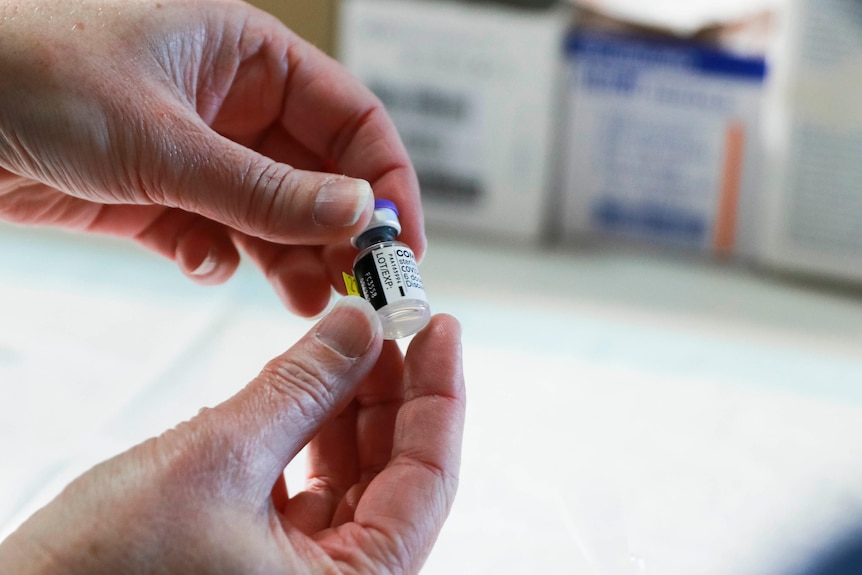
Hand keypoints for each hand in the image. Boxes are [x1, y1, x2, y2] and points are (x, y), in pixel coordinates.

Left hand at [0, 0, 422, 315]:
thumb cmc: (33, 76)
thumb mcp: (165, 140)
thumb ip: (266, 189)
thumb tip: (356, 213)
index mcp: (249, 57)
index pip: (352, 117)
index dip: (384, 179)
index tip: (399, 241)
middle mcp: (234, 105)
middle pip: (320, 175)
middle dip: (341, 232)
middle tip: (359, 287)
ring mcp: (200, 155)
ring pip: (274, 214)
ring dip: (292, 257)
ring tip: (307, 299)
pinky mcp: (162, 197)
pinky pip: (218, 235)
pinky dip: (220, 258)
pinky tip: (204, 262)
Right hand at [0, 297, 463, 573]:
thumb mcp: (217, 461)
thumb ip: (299, 389)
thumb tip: (357, 328)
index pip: (429, 478)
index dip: (441, 395)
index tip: (443, 330)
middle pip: (394, 472)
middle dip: (392, 390)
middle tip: (388, 321)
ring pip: (351, 475)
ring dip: (349, 404)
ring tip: (344, 340)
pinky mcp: (259, 559)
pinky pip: (308, 486)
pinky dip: (308, 431)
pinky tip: (302, 384)